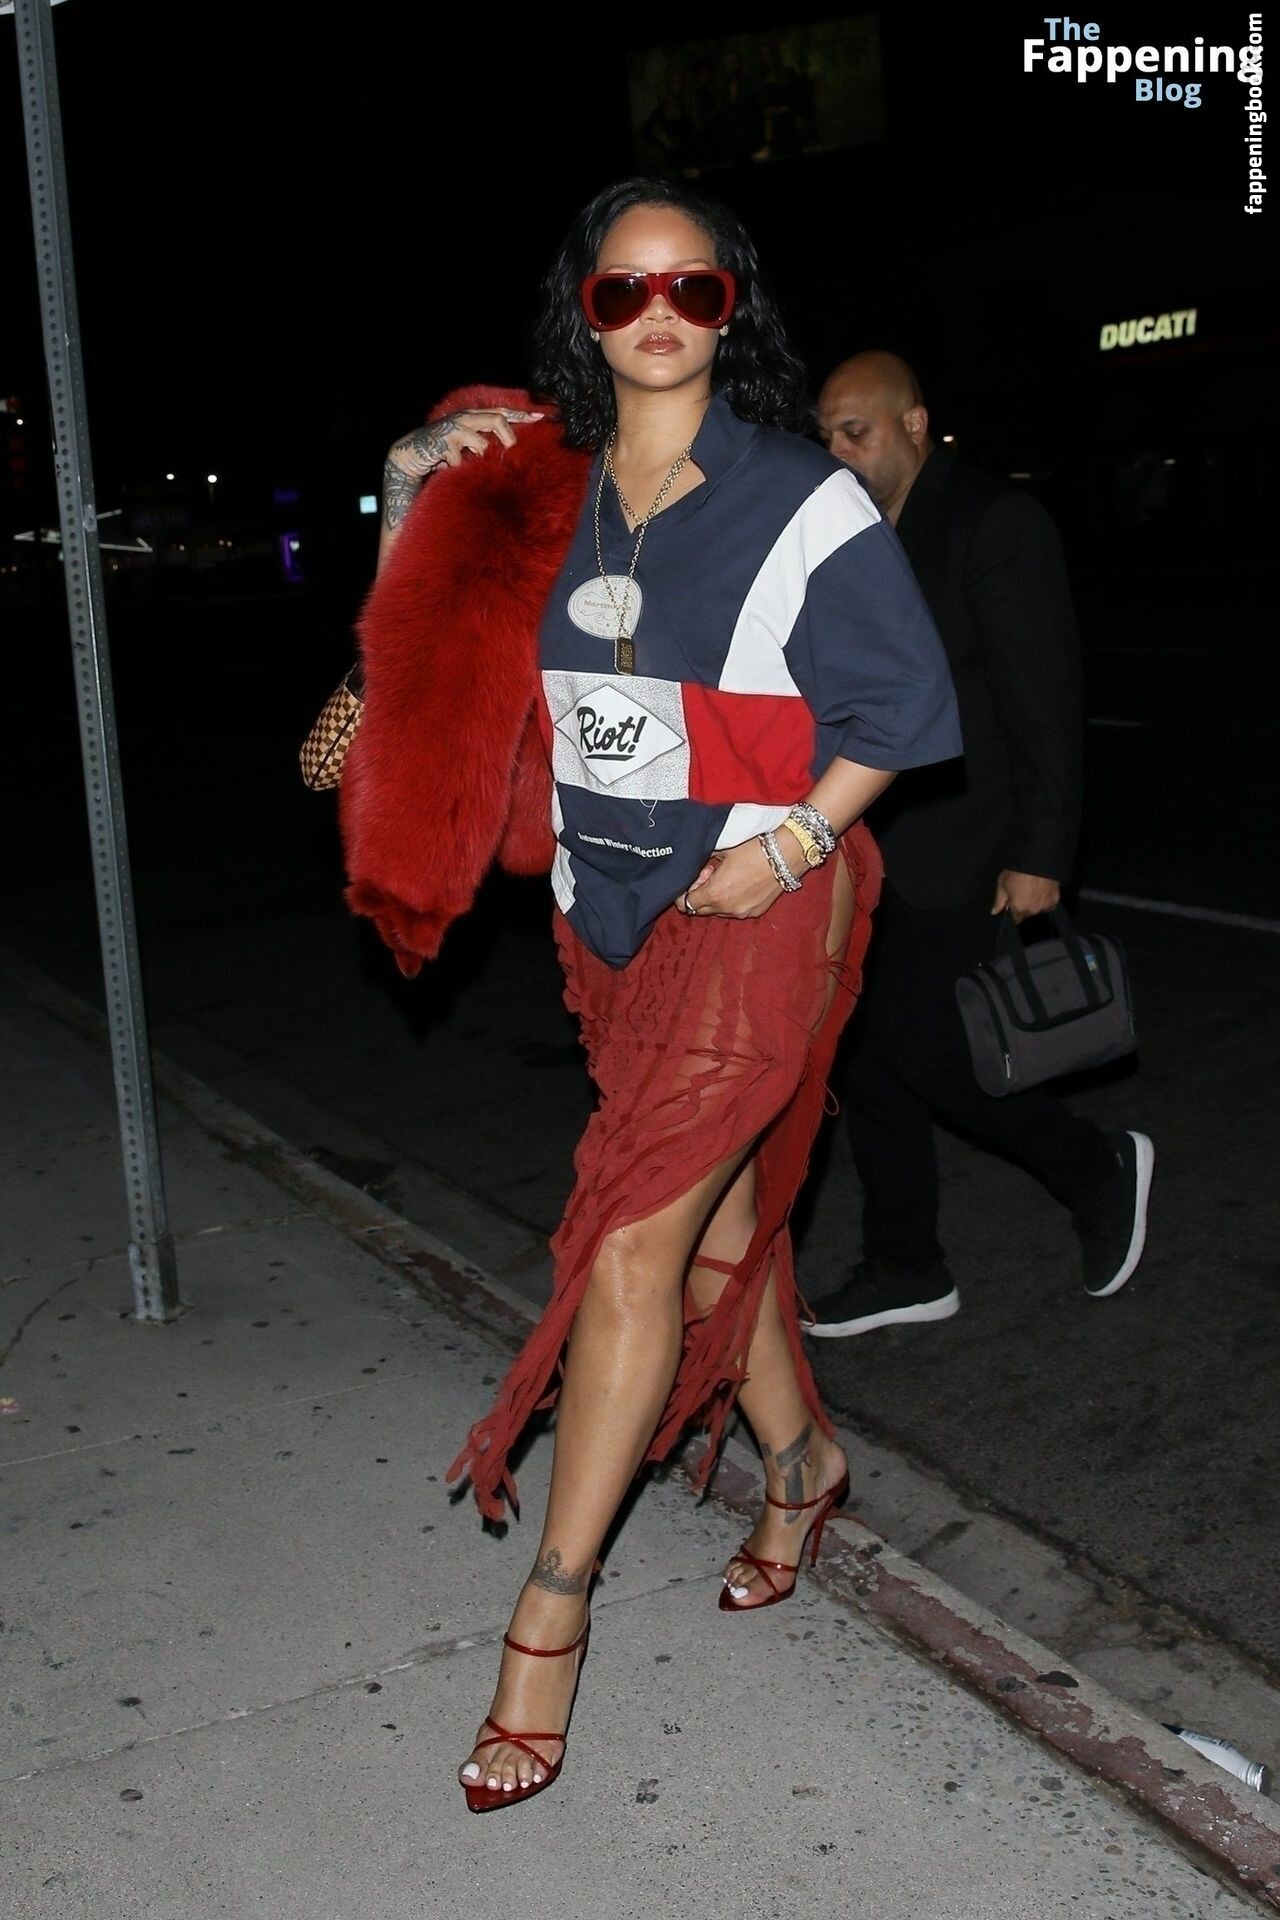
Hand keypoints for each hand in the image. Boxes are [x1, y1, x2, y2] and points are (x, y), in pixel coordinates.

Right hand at [382, 407, 543, 528]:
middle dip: (507, 436)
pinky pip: (462, 461)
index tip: (540, 418)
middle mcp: (465, 418)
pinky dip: (458, 468)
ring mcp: (454, 429)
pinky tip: (447, 467)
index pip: (501, 412)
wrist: (411, 455)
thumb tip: (507, 450)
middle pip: (496, 419)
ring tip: (467, 462)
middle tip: (509, 450)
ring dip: (478, 457)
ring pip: (481, 442)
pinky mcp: (444, 443)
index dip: (521, 415)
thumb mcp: (467, 445)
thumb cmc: (443, 452)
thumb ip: (484, 443)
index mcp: (473, 417)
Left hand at [682, 834, 803, 918]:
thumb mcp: (721, 851)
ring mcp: (742, 912)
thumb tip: (694, 867)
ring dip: (717, 899)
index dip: (686, 891)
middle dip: (700, 896)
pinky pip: (735, 910)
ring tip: (728, 879)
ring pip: (718, 911)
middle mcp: (726, 908)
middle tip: (710, 876)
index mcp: (714, 894)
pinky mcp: (755, 912)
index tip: (694, 879)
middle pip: (700, 911)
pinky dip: (732, 901)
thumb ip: (703, 863)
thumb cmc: (753, 849)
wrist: (785, 854)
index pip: (686, 904)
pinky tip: (741, 884)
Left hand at [991, 869, 1059, 922]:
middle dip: (1024, 906)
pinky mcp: (1055, 900)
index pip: (1016, 918)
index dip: (1014, 910)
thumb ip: (999, 900)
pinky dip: (1045, 899)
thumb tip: (994, 912)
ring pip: (1038, 909)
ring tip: (1033, 889)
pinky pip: (1048, 904)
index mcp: (1019, 908)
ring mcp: (1046, 906)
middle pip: (1027, 913)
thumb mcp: (1002, 883)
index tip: (1013, 902)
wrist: (1037, 860)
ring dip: (1035, 903)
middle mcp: (1033, 910)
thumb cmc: (1017, 870)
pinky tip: (1042, 889)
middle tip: (1023, 891)